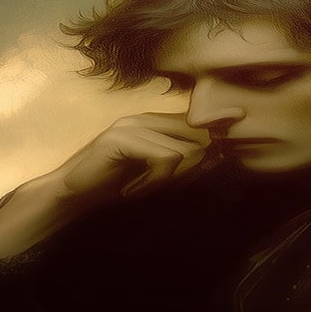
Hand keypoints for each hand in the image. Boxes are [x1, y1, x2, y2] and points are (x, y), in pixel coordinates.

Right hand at [0, 113, 212, 264]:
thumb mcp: (153, 175)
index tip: (239, 116)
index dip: (217, 118)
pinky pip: (164, 159)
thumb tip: (217, 154)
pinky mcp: (121, 138)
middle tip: (167, 189)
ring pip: (182, 150)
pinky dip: (154, 181)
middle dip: (196, 166)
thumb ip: (180, 163)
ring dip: (169, 180)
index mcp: (151, 123)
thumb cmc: (113, 186)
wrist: (71, 195)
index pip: (193, 117)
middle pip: (194, 133)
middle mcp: (143, 118)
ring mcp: (131, 125)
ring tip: (141, 189)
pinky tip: (133, 190)